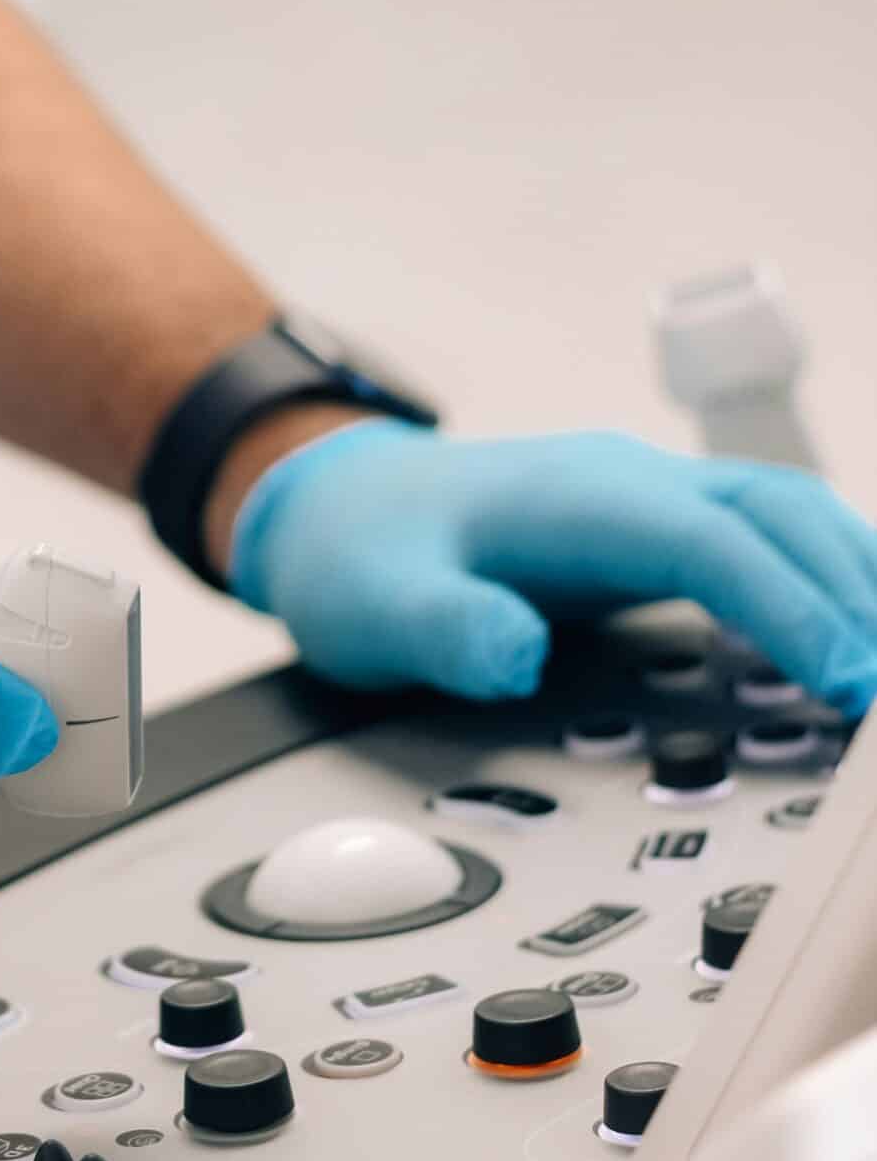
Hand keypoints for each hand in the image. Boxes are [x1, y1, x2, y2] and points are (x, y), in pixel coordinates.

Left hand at [229, 422, 876, 714]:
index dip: (787, 607)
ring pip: (789, 516)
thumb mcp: (373, 604)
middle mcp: (629, 482)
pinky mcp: (658, 530)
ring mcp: (650, 499)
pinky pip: (767, 540)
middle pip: (779, 513)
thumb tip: (514, 653)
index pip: (710, 542)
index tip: (843, 678)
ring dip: (854, 580)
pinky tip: (859, 633)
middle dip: (854, 591)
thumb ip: (441, 627)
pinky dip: (826, 578)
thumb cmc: (359, 554)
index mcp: (575, 496)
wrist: (336, 504)